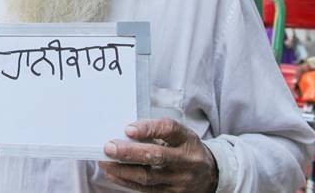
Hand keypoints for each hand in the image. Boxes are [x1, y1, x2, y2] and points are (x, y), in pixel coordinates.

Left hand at [99, 118, 217, 192]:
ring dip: (122, 169)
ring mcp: (180, 181)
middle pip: (156, 156)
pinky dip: (126, 181)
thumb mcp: (179, 136)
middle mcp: (186, 161)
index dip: (147, 128)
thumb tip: (124, 133)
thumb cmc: (185, 149)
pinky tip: (113, 174)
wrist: (209, 175)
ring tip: (105, 162)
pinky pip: (145, 190)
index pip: (169, 130)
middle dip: (129, 152)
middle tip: (109, 147)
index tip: (127, 129)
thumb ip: (156, 132)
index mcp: (187, 140)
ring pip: (148, 177)